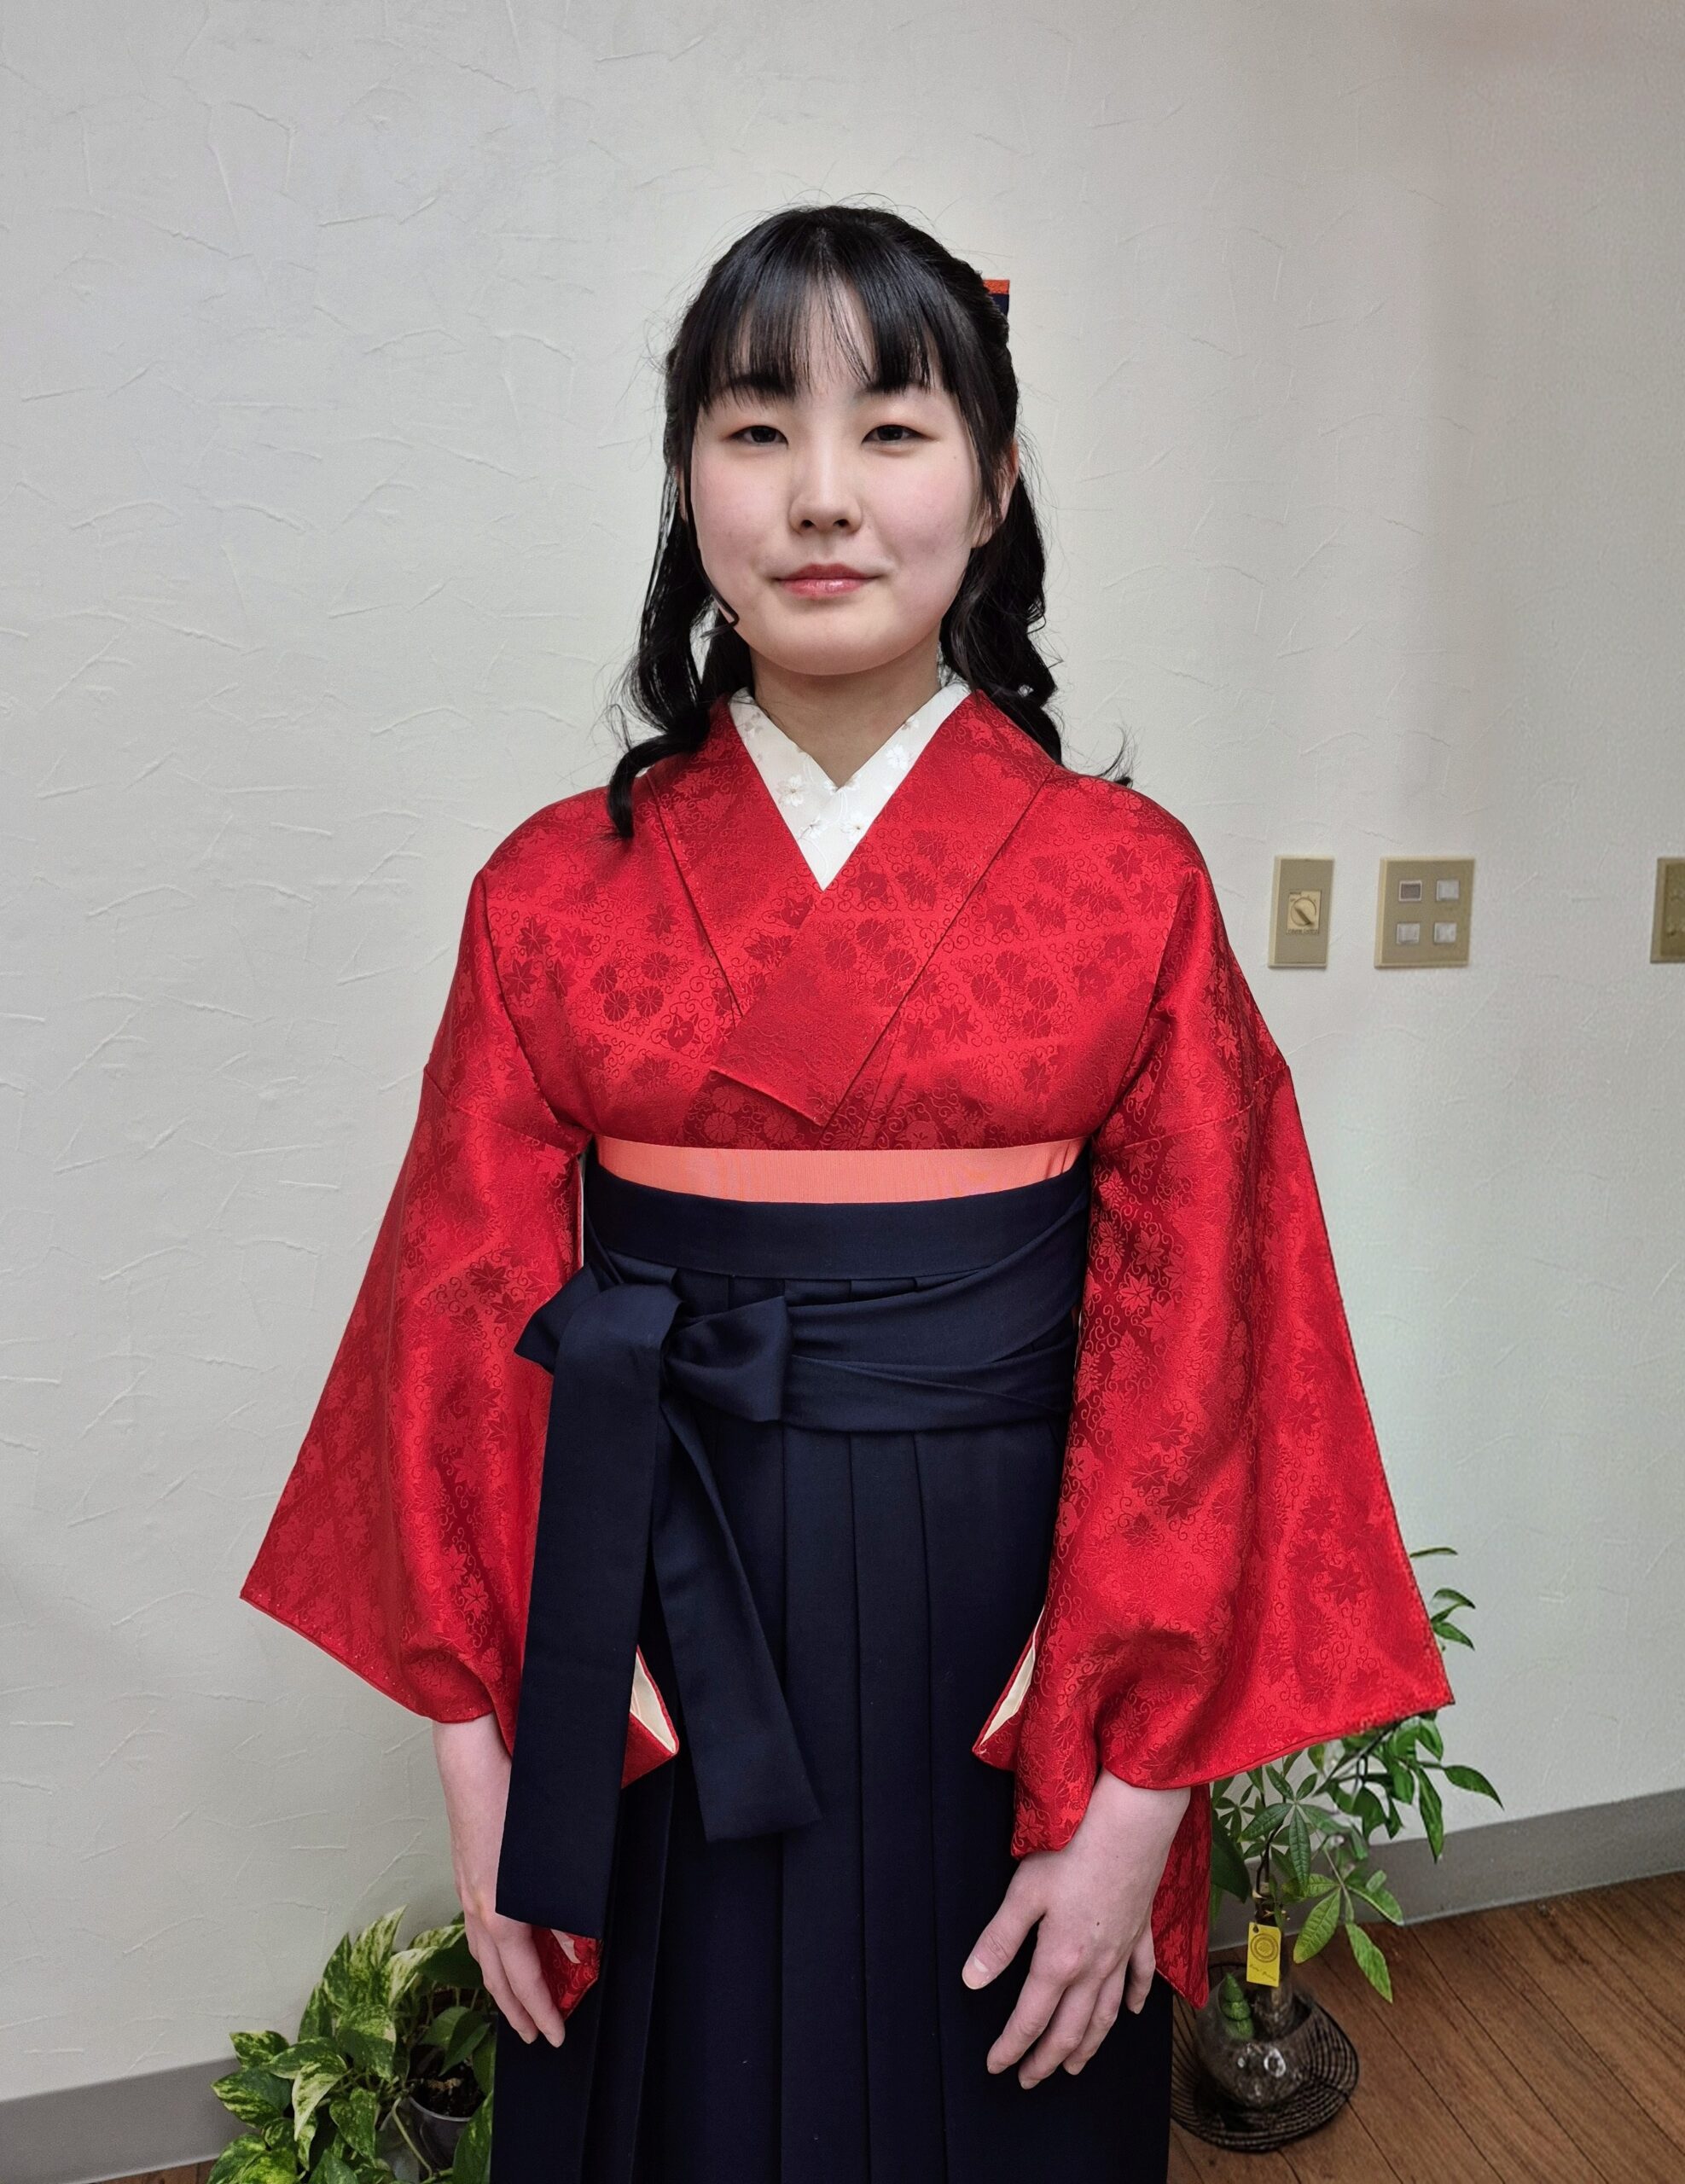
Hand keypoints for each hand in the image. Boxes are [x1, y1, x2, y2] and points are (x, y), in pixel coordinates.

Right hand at [432, 1713, 578, 2047]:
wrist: (472, 1762)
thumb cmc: (515, 1800)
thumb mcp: (552, 1857)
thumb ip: (564, 1907)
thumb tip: (576, 1947)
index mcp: (501, 1913)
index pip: (524, 1980)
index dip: (542, 2012)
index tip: (557, 2036)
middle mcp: (480, 1911)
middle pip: (497, 1979)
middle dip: (518, 2012)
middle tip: (539, 2035)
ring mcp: (468, 1893)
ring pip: (484, 1956)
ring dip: (502, 1987)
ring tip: (520, 2004)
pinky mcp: (466, 1875)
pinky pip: (478, 1931)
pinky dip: (492, 1954)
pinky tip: (503, 1948)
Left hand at [961, 1766, 1189, 2087]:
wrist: (1131, 1825)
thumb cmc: (1074, 1850)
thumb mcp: (1025, 1892)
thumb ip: (999, 1940)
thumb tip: (971, 1981)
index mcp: (1060, 1960)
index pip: (1030, 2018)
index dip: (1011, 2046)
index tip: (995, 2066)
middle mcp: (1094, 1967)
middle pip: (1070, 2028)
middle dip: (1046, 2059)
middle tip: (1029, 2080)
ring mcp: (1122, 1952)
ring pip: (1106, 2014)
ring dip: (1089, 2044)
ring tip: (1074, 2066)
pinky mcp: (1140, 1932)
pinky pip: (1140, 1976)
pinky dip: (1135, 1998)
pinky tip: (1131, 2011)